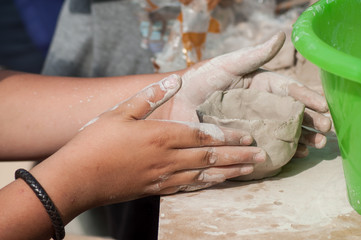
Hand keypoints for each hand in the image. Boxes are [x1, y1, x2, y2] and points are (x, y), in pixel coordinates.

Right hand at [30, 74, 265, 218]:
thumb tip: (173, 80)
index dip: (228, 136)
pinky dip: (207, 185)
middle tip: (261, 156)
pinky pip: (188, 188)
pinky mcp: (156, 190)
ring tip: (248, 171)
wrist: (78, 178)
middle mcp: (168, 159)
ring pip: (204, 176)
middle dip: (238, 156)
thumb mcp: (120, 112)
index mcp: (161, 136)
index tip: (248, 137)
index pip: (204, 136)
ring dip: (229, 173)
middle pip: (211, 158)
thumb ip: (150, 97)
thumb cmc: (96, 142)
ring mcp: (163, 177)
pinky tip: (217, 184)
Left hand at [154, 32, 330, 156]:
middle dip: (311, 121)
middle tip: (325, 130)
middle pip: (291, 113)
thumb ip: (254, 55)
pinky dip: (280, 151)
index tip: (322, 107)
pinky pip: (264, 146)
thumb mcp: (228, 64)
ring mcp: (252, 124)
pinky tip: (293, 155)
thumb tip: (281, 36)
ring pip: (282, 131)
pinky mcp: (241, 139)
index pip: (289, 91)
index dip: (307, 98)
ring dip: (302, 138)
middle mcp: (260, 106)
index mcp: (260, 86)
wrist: (178, 102)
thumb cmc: (201, 79)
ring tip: (315, 146)